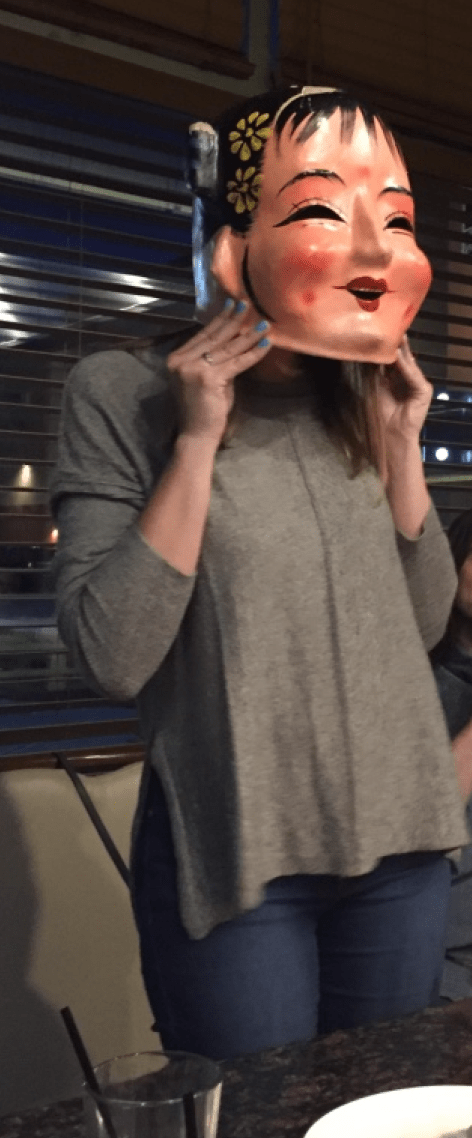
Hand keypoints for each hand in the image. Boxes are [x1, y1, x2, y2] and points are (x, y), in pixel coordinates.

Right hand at [167, 301, 270, 445]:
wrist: (195, 435)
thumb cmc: (203, 410)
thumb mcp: (207, 379)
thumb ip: (216, 361)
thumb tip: (236, 342)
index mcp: (177, 359)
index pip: (203, 335)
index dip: (219, 319)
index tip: (232, 304)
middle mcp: (181, 361)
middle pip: (214, 337)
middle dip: (234, 320)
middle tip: (248, 304)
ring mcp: (193, 369)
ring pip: (227, 348)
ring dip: (248, 334)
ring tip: (263, 323)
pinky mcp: (208, 379)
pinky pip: (236, 362)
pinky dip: (253, 353)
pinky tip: (266, 343)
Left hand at [376, 335, 432, 441]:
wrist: (391, 435)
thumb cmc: (381, 414)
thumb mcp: (376, 387)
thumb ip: (377, 371)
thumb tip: (370, 353)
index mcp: (398, 379)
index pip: (394, 360)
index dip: (389, 348)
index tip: (383, 333)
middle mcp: (409, 379)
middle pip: (404, 359)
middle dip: (398, 345)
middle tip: (393, 328)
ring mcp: (418, 385)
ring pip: (409, 364)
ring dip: (403, 352)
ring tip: (398, 337)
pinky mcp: (424, 391)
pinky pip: (413, 375)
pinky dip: (406, 366)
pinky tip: (399, 356)